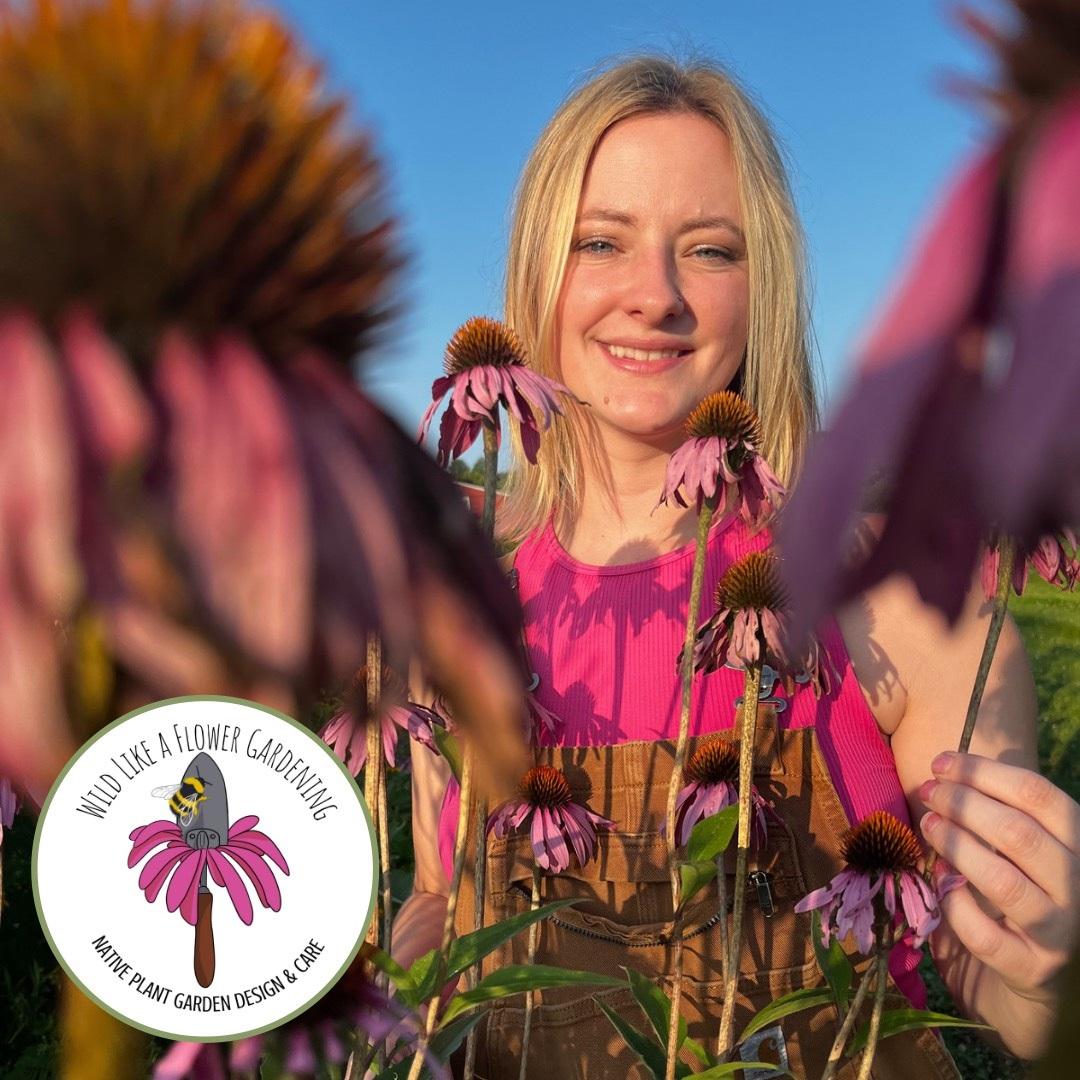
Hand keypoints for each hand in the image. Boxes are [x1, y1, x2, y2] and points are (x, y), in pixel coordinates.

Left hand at [918, 752, 1079, 1010]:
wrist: (1032, 972)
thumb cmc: (1017, 891)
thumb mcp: (1020, 846)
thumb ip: (999, 811)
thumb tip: (947, 767)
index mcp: (1079, 844)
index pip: (1038, 795)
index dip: (984, 772)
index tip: (941, 762)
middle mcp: (1078, 887)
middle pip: (1019, 834)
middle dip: (964, 804)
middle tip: (928, 791)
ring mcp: (1060, 932)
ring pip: (1004, 882)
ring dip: (957, 846)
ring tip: (927, 824)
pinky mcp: (1031, 969)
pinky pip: (984, 934)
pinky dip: (955, 904)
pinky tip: (940, 881)